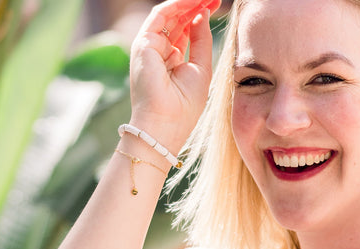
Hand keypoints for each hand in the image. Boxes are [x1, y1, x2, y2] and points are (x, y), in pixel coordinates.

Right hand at [129, 0, 220, 150]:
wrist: (164, 127)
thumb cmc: (183, 109)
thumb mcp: (201, 70)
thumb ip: (201, 42)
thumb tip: (202, 14)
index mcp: (171, 63)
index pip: (185, 32)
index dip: (200, 17)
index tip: (216, 5)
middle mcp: (158, 54)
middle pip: (178, 21)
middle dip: (196, 7)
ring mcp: (149, 49)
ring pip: (169, 16)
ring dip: (188, 3)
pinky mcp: (142, 45)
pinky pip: (160, 16)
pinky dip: (177, 5)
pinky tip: (193, 2)